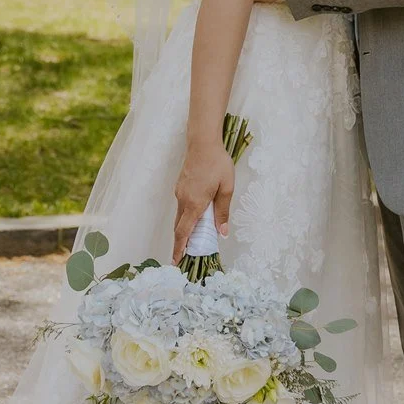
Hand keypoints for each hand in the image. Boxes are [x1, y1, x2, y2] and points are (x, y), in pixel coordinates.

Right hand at [173, 140, 236, 262]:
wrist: (203, 142)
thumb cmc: (217, 163)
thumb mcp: (226, 188)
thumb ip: (223, 212)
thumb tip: (222, 233)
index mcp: (195, 203)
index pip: (184, 231)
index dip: (180, 248)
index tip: (176, 261)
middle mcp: (183, 200)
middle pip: (179, 227)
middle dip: (180, 243)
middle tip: (184, 258)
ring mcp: (180, 193)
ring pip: (180, 216)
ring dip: (184, 230)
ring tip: (191, 241)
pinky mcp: (180, 186)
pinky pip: (181, 206)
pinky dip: (186, 217)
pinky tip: (195, 217)